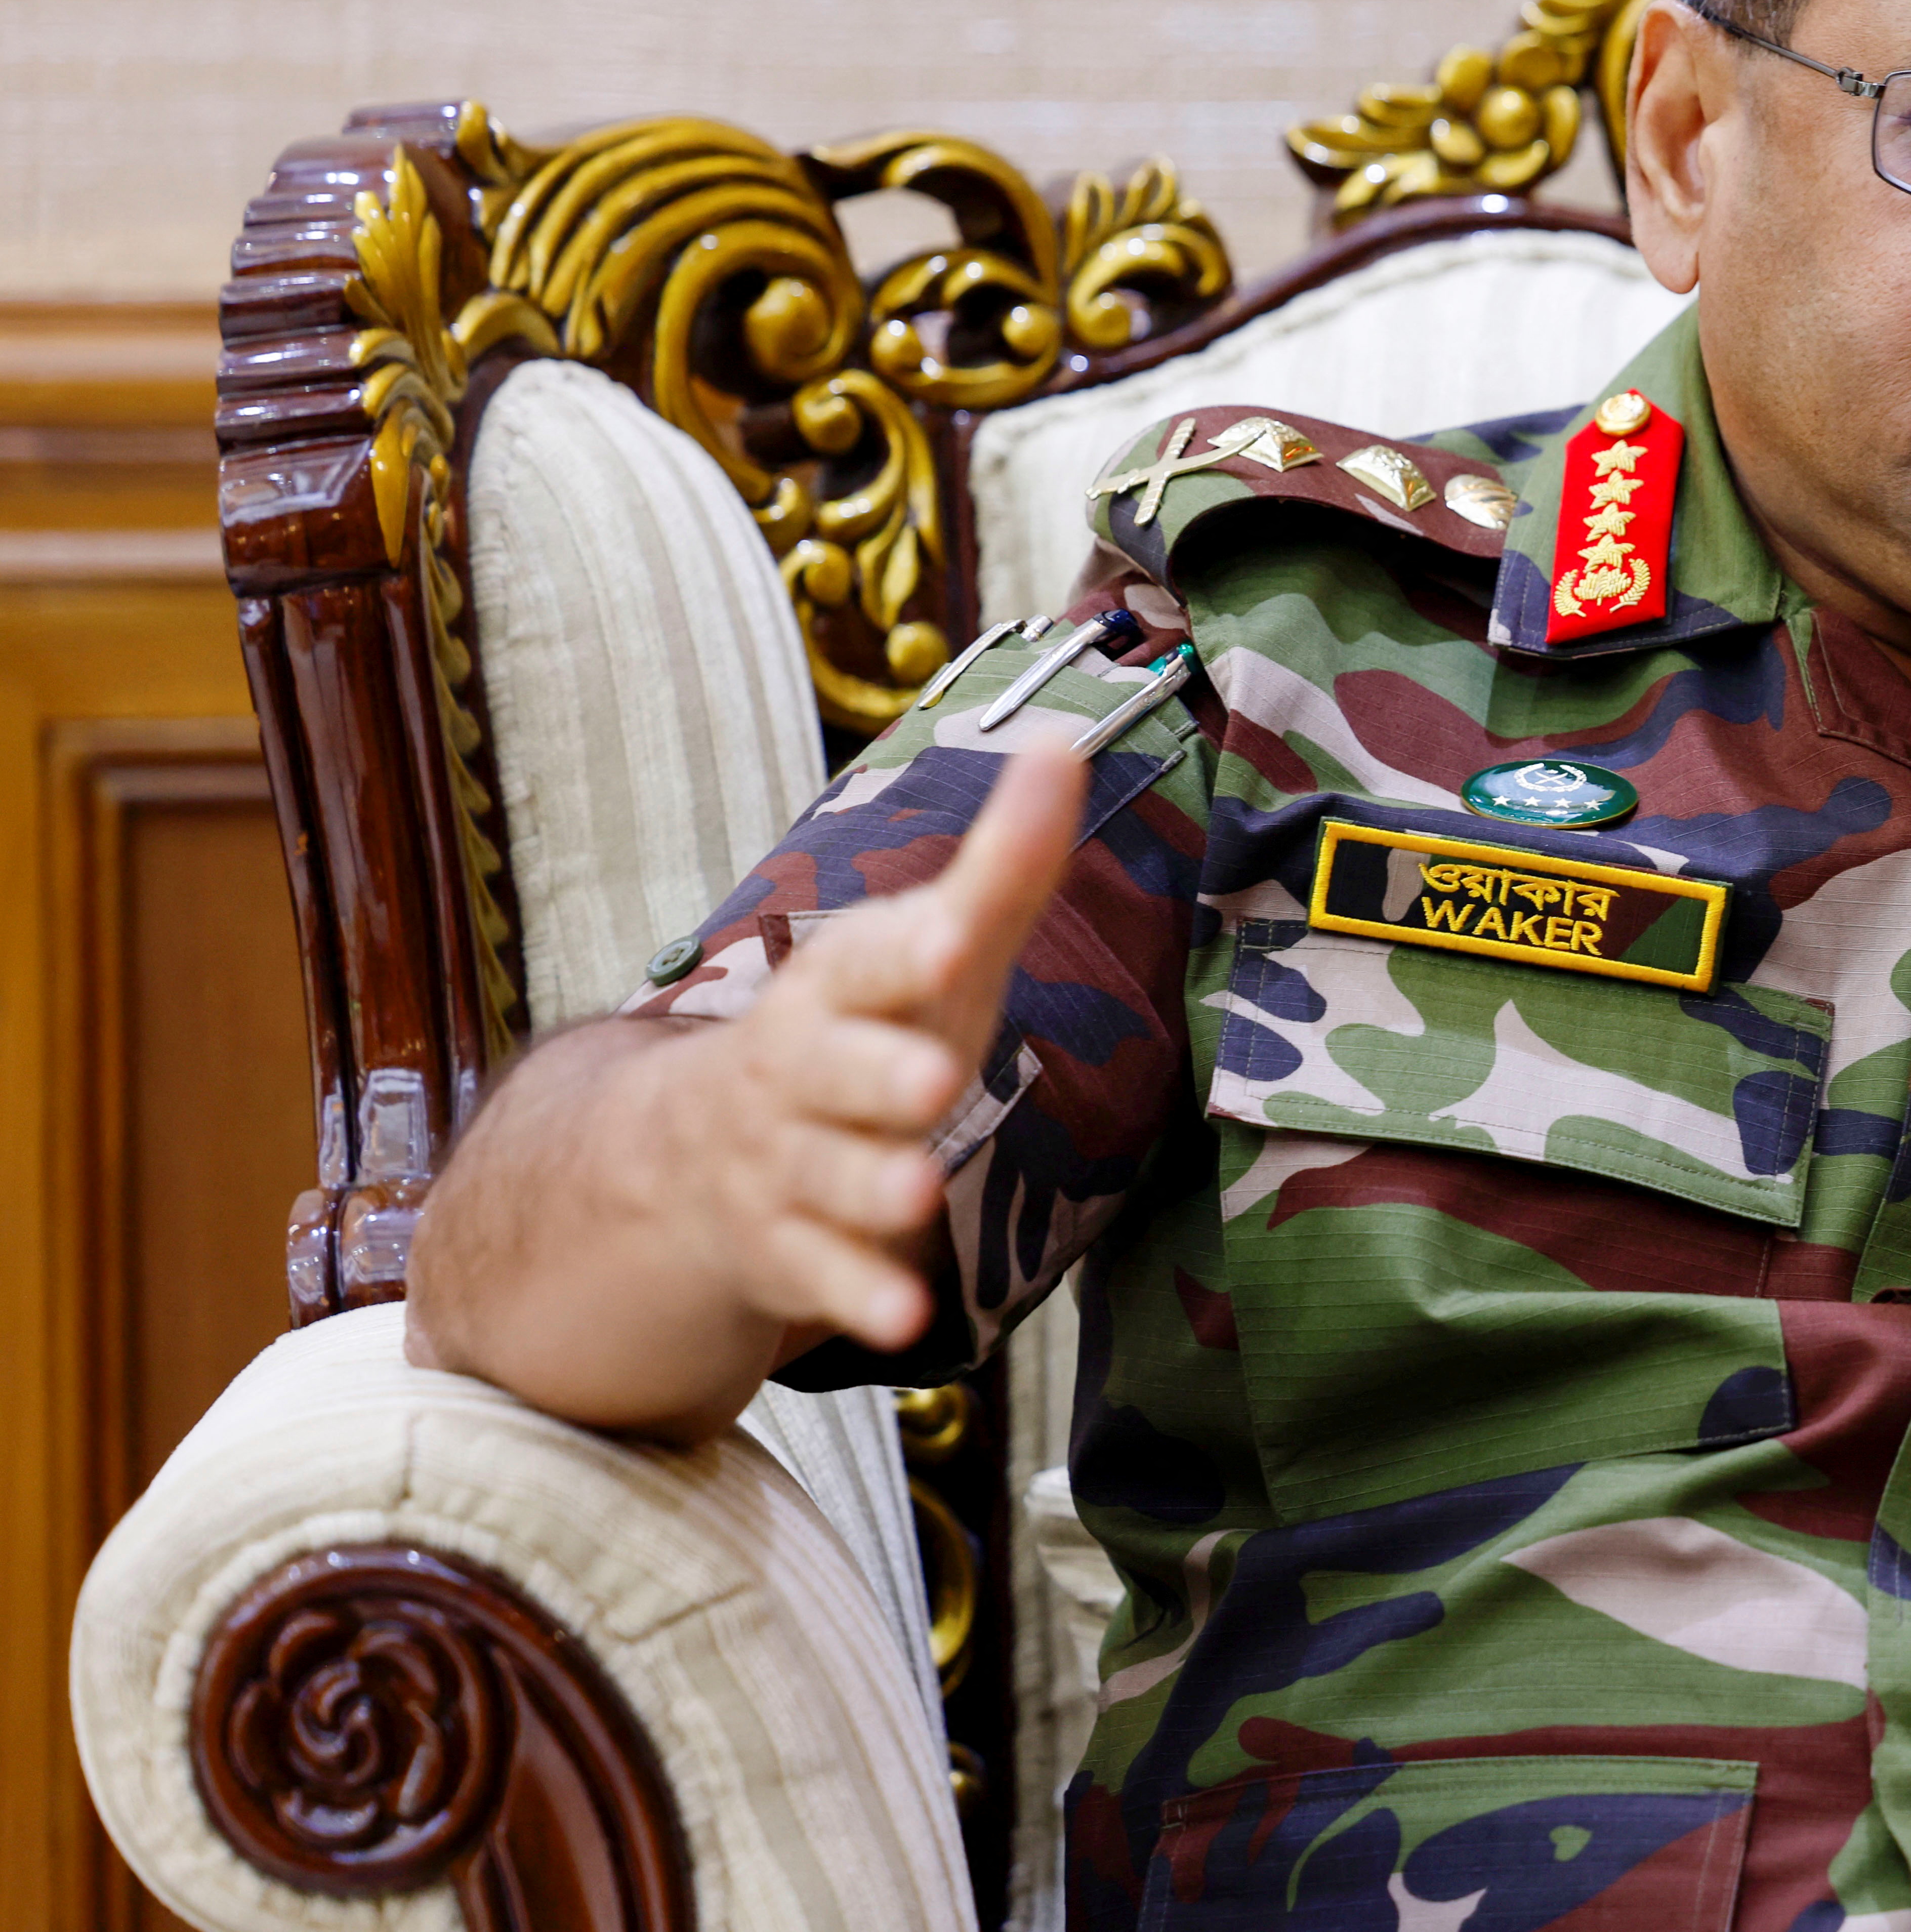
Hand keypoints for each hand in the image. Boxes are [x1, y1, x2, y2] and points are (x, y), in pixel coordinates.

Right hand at [609, 743, 1085, 1354]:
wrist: (699, 1157)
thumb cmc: (863, 1033)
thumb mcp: (932, 951)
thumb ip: (1000, 863)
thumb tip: (1063, 741)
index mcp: (839, 985)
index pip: (866, 957)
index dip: (906, 945)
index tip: (950, 932)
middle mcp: (798, 1071)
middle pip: (832, 1069)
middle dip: (876, 1072)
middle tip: (928, 1078)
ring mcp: (783, 1165)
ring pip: (825, 1175)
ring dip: (870, 1184)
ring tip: (915, 1190)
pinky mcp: (783, 1252)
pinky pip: (819, 1277)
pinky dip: (859, 1295)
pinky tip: (902, 1318)